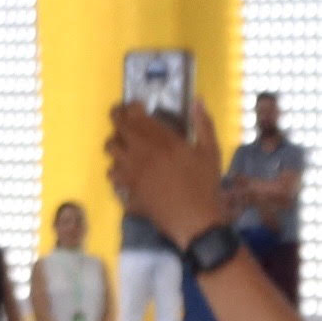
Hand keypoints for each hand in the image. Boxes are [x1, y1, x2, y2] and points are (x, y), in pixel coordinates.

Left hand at [105, 103, 225, 249]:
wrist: (193, 220)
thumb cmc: (204, 185)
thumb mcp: (211, 152)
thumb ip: (203, 124)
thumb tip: (197, 100)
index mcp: (160, 140)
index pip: (134, 114)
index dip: (132, 107)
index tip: (138, 107)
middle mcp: (140, 152)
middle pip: (117, 127)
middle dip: (119, 118)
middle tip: (126, 119)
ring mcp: (131, 171)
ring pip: (110, 148)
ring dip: (117, 143)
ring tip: (127, 145)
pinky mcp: (128, 189)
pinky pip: (111, 174)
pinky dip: (116, 169)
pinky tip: (126, 170)